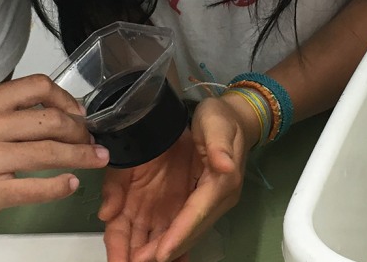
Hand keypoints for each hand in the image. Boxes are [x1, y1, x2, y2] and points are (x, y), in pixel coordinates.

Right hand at [0, 74, 110, 234]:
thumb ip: (10, 115)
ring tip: (97, 159)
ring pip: (47, 152)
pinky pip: (35, 188)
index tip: (81, 113)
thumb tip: (62, 113)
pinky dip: (60, 186)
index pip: (37, 86)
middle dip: (80, 131)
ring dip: (81, 156)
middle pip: (49, 120)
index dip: (67, 98)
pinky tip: (72, 183)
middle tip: (92, 141)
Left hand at [99, 94, 259, 261]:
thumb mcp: (218, 123)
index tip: (162, 253)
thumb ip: (220, 145)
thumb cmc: (221, 119)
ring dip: (161, 249)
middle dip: (164, 250)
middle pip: (187, 230)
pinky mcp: (194, 200)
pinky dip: (166, 241)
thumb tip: (224, 167)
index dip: (179, 234)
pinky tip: (152, 253)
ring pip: (181, 232)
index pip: (196, 214)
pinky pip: (178, 225)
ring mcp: (204, 202)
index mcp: (220, 184)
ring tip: (136, 261)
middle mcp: (213, 199)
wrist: (230, 119)